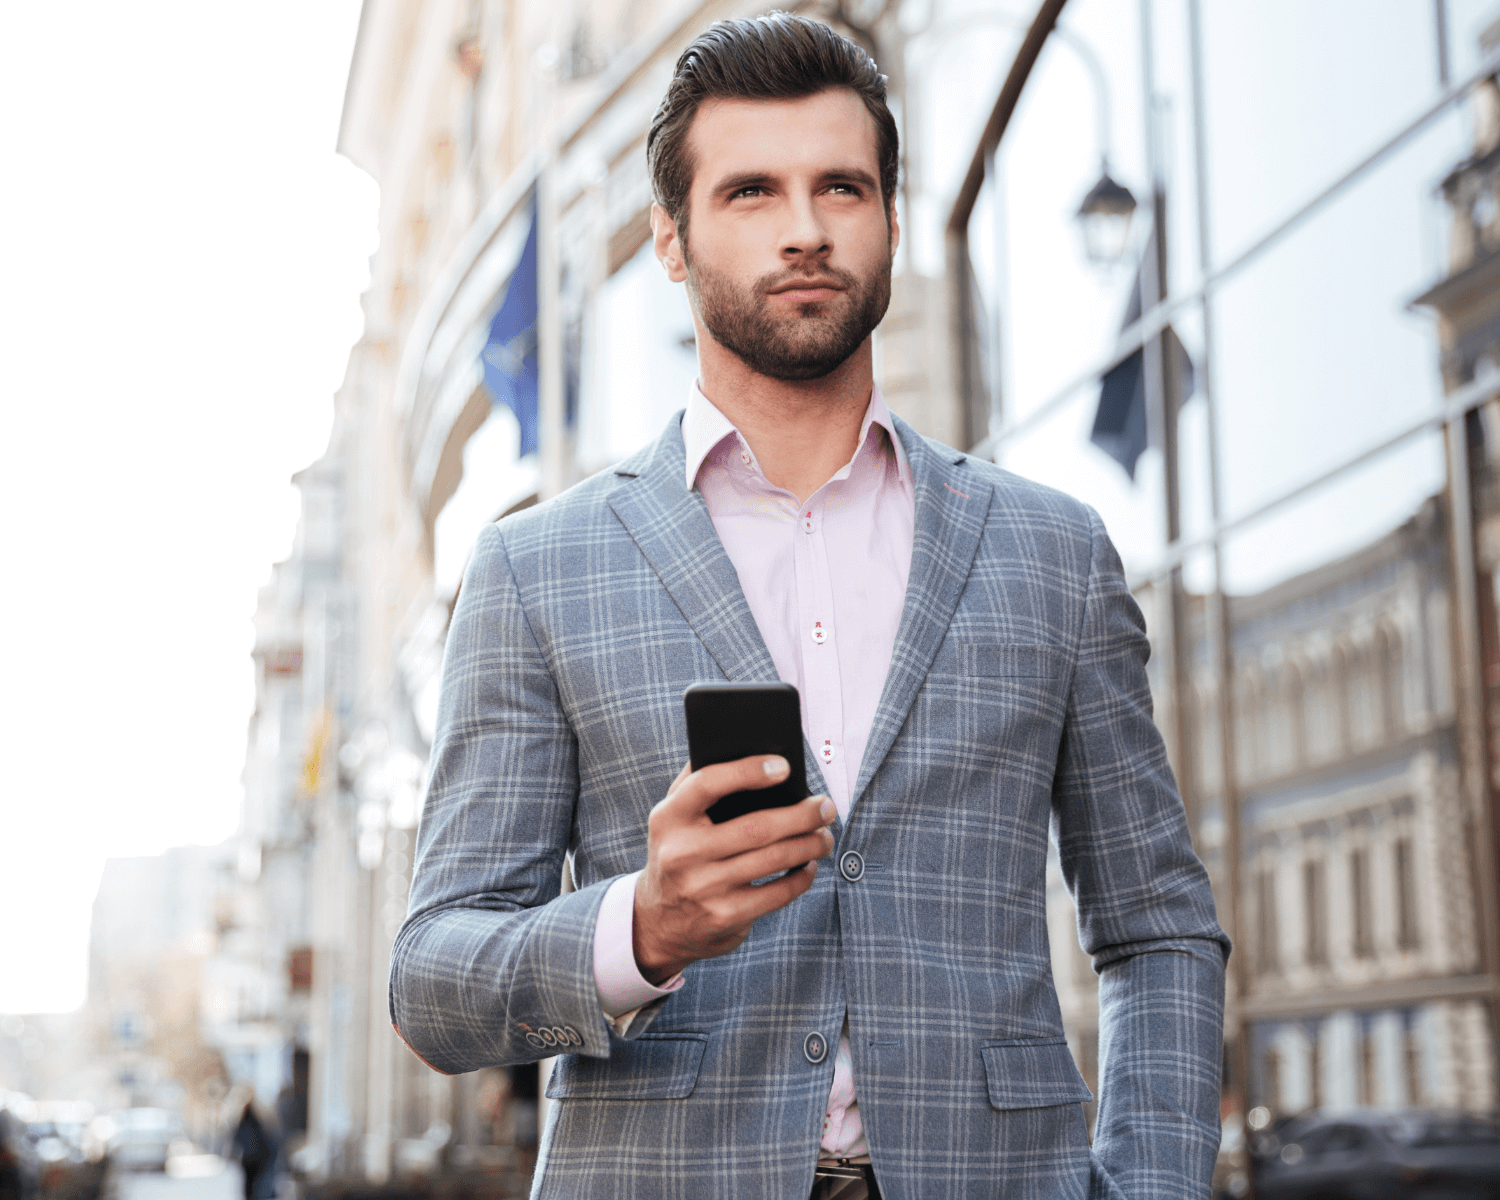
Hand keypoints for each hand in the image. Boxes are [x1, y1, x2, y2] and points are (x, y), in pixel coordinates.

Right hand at [632, 756, 836, 983]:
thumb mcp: (672, 818)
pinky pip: (778, 893)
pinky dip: (802, 877)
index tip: (785, 766)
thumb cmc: (678, 853)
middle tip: (826, 807)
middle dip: (802, 815)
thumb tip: (743, 745)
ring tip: (824, 836)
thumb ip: (696, 781)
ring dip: (810, 844)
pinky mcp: (725, 916)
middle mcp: (682, 853)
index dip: (748, 771)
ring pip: (774, 858)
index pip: (708, 783)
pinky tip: (809, 864)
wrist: (659, 924)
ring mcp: (704, 888)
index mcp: (669, 818)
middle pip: (756, 827)